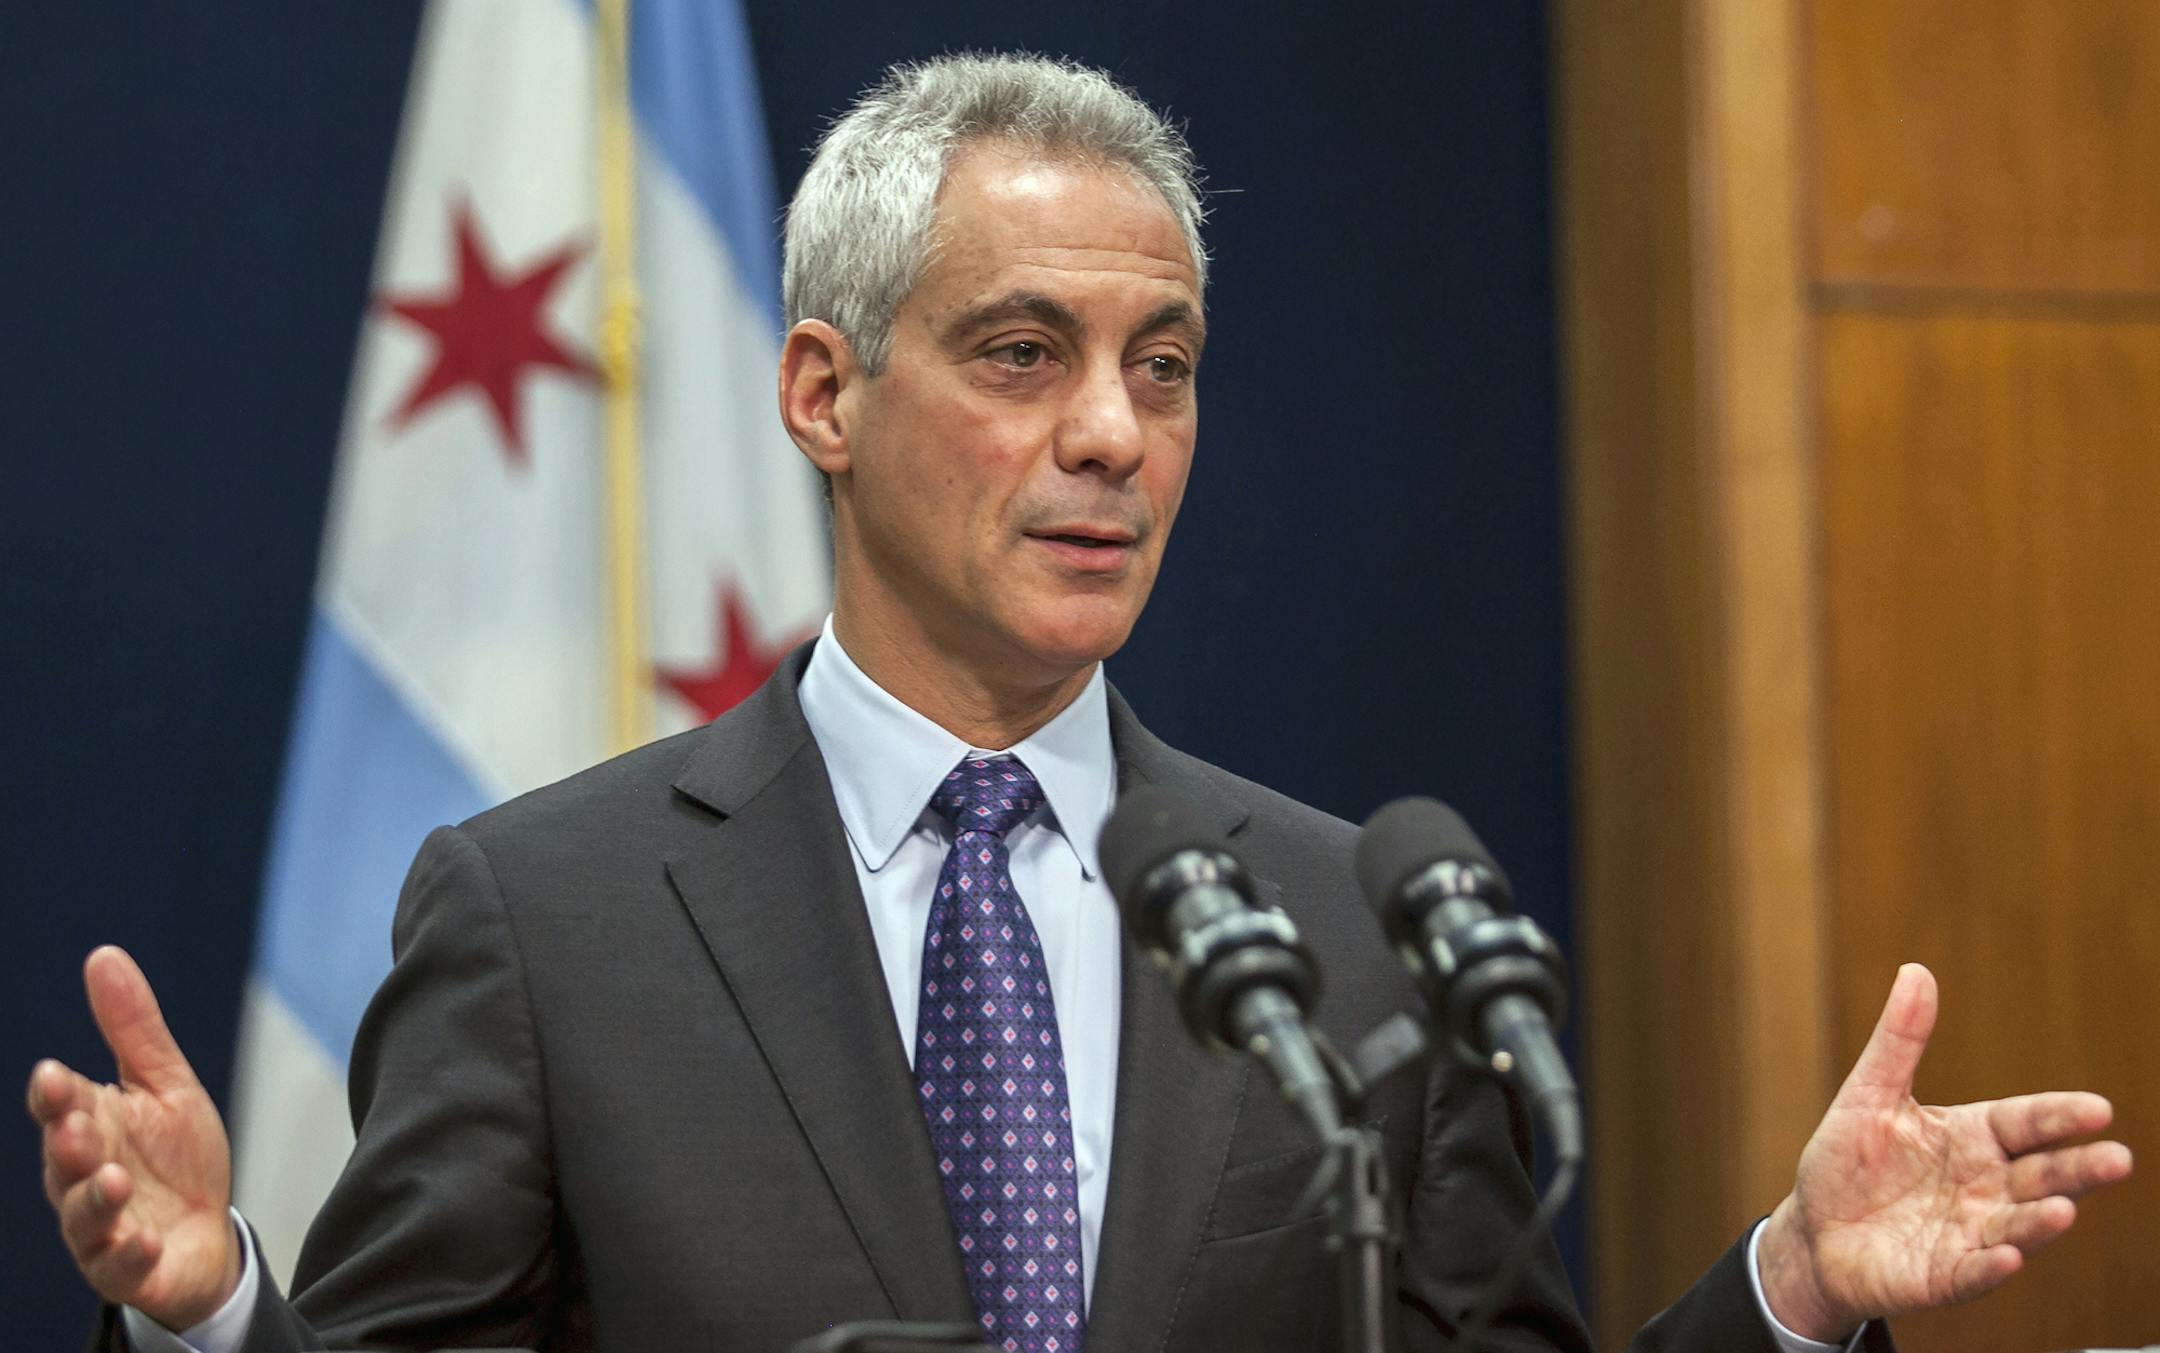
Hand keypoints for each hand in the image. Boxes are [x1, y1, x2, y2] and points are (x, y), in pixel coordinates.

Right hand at [26, 946, 241, 1331]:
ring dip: (93, 1199)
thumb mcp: (166, 1085)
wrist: (207, 1233)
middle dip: (66, 1145)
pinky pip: (119, 1266)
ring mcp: (101, 1227)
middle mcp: (81, 1178)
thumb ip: (133, 1029)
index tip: (53, 1075)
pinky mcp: (127, 1268)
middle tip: (77, 1129)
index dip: (54, 1095)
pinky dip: (128, 1254)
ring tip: (112, 1180)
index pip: (60, 1107)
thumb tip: (103, 955)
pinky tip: (144, 1239)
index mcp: (90, 1127)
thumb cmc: (177, 1157)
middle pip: (63, 1161)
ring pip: (82, 1216)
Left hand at [1756, 963, 2133, 1340]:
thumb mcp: (1869, 1096)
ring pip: (2017, 1226)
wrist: (1815, 1233)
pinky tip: (2008, 1258)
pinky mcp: (1944, 1275)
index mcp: (1972, 1138)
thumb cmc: (1848, 1163)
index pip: (2025, 1123)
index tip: (2098, 1108)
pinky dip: (1991, 1266)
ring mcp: (1969, 1234)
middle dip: (2079, 1170)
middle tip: (2117, 1159)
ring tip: (2063, 1210)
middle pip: (2041, 1175)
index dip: (2059, 1117)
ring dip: (2041, 1221)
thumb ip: (1899, 1041)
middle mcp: (1985, 1187)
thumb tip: (1916, 971)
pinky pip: (1972, 1272)